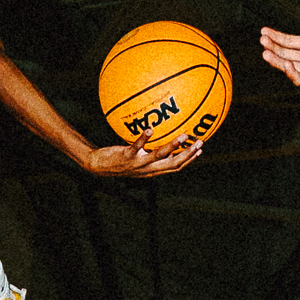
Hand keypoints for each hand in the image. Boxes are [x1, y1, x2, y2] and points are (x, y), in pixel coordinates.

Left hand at [88, 135, 205, 180]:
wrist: (99, 167)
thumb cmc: (119, 160)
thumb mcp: (138, 158)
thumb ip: (150, 151)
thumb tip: (159, 136)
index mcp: (153, 170)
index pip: (176, 167)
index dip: (190, 159)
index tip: (201, 149)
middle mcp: (148, 169)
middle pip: (173, 164)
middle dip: (188, 154)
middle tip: (199, 142)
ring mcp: (138, 163)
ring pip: (160, 156)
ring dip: (173, 146)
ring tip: (183, 135)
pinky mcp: (127, 157)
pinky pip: (137, 147)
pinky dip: (144, 139)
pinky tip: (150, 129)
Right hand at [260, 0, 299, 95]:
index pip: (290, 40)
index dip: (276, 36)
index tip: (263, 31)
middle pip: (286, 53)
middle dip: (273, 47)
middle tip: (262, 40)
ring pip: (290, 66)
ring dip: (277, 61)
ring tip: (266, 53)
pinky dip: (292, 74)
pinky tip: (287, 64)